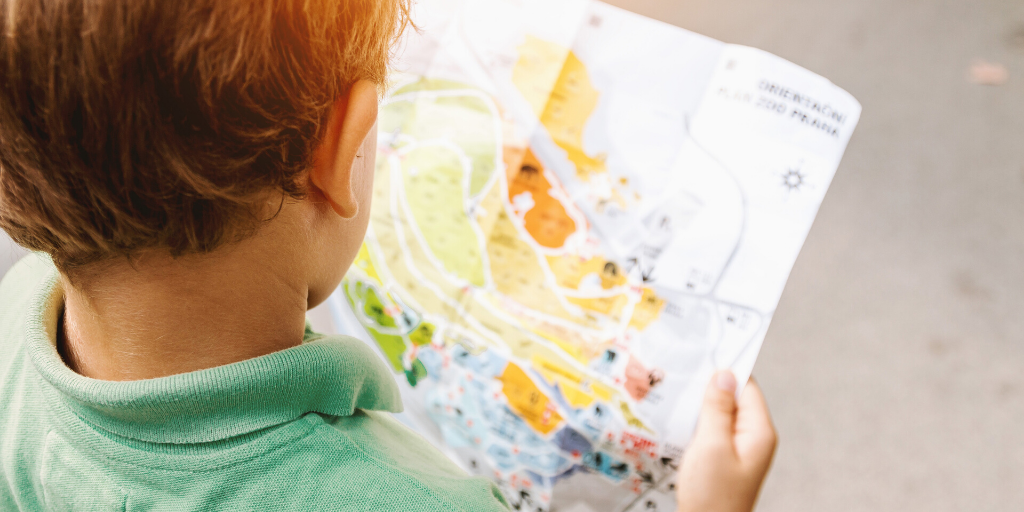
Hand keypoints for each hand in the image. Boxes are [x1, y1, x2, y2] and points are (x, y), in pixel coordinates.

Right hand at [676, 371, 776, 511]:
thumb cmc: (712, 497)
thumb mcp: (711, 446)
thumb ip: (718, 408)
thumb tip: (725, 374)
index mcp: (758, 432)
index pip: (747, 386)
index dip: (726, 369)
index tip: (702, 352)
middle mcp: (752, 439)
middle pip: (733, 399)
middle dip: (708, 386)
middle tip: (681, 372)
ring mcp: (738, 451)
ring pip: (720, 415)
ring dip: (699, 406)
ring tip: (674, 394)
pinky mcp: (723, 461)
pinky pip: (712, 432)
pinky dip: (696, 423)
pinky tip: (677, 421)